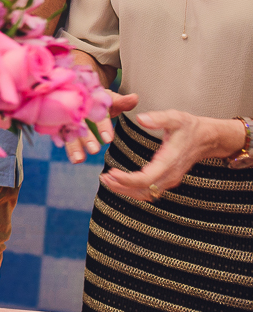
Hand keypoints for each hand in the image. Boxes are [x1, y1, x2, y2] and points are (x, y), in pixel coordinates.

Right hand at [63, 91, 137, 162]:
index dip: (102, 126)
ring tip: (79, 159)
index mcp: (90, 99)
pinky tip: (66, 152)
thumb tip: (134, 98)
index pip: (96, 113)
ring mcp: (64, 114)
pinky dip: (61, 141)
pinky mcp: (57, 120)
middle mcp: (75, 106)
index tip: (109, 140)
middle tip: (95, 150)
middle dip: (87, 138)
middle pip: (80, 123)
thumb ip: (122, 102)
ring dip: (73, 145)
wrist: (79, 92)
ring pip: (68, 130)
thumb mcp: (110, 100)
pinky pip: (56, 130)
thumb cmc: (97, 100)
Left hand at [97, 109, 240, 200]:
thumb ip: (158, 118)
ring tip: (107, 180)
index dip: (127, 180)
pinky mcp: (168, 179)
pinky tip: (121, 182)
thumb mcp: (176, 117)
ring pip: (146, 194)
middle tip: (104, 178)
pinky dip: (134, 190)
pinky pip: (150, 191)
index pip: (146, 178)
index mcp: (169, 161)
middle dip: (122, 187)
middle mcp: (170, 174)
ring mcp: (170, 179)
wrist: (208, 138)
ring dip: (126, 190)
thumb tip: (141, 118)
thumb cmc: (190, 127)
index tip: (111, 173)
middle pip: (143, 190)